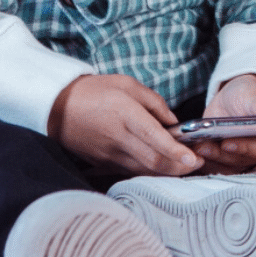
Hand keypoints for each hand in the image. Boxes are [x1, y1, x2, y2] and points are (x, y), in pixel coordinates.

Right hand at [48, 74, 202, 175]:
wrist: (56, 107)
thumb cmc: (95, 91)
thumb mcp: (128, 85)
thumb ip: (155, 103)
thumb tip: (174, 122)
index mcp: (126, 115)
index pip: (155, 139)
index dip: (177, 152)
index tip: (194, 158)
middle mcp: (118, 139)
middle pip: (154, 162)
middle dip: (180, 167)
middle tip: (199, 164)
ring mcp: (110, 155)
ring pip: (144, 170)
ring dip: (168, 171)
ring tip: (186, 166)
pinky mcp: (104, 163)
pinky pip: (132, 171)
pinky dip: (150, 171)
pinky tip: (163, 166)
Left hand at [193, 74, 255, 174]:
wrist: (233, 100)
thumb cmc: (248, 96)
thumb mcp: (253, 97)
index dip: (244, 149)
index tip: (227, 143)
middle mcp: (255, 154)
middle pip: (239, 161)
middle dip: (220, 155)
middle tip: (203, 147)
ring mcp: (239, 159)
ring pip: (224, 167)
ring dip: (208, 159)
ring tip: (194, 148)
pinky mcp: (223, 161)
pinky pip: (213, 166)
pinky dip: (202, 160)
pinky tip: (190, 151)